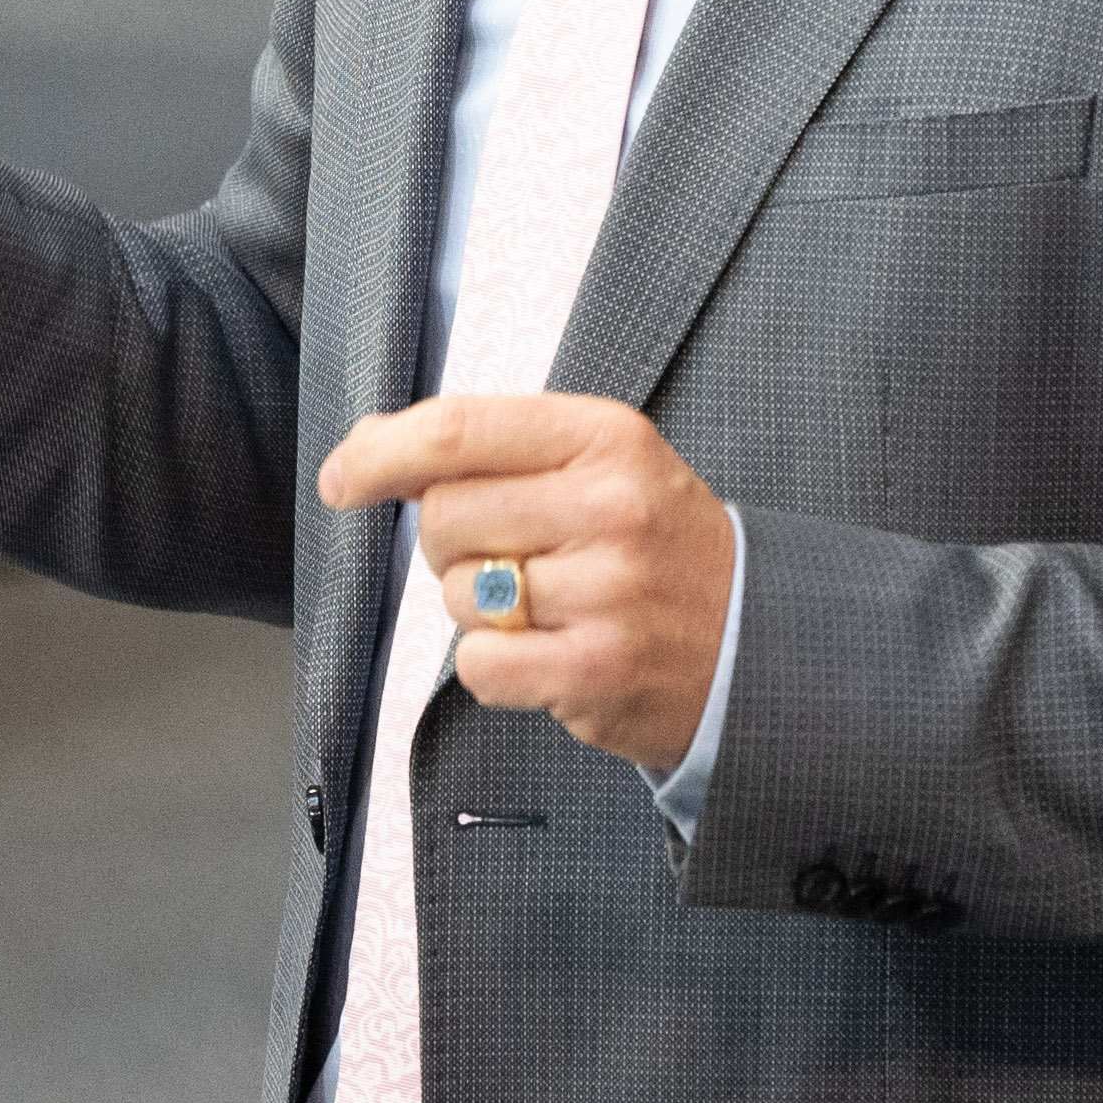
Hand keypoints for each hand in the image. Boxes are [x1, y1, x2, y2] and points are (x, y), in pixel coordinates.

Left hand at [316, 394, 734, 771]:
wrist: (760, 642)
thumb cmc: (657, 546)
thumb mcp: (601, 465)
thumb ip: (493, 448)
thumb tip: (367, 448)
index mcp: (606, 437)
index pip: (457, 431)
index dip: (379, 453)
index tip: (342, 478)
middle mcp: (612, 507)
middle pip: (443, 516)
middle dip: (452, 544)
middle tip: (516, 558)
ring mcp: (608, 592)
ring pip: (455, 595)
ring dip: (477, 609)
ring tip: (551, 606)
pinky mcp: (599, 671)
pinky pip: (479, 664)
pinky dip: (492, 667)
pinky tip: (546, 655)